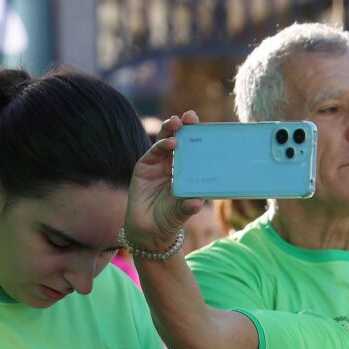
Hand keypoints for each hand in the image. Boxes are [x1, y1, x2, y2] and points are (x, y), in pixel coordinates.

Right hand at [127, 111, 207, 255]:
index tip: (205, 125)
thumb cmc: (169, 220)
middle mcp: (172, 165)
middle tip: (191, 116)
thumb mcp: (182, 212)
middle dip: (184, 127)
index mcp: (186, 172)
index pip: (193, 150)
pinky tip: (170, 143)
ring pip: (164, 142)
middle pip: (179, 140)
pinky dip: (161, 146)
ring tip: (178, 123)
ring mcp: (157, 165)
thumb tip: (198, 202)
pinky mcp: (143, 168)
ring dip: (170, 131)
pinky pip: (153, 153)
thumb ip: (188, 206)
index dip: (197, 136)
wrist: (148, 232)